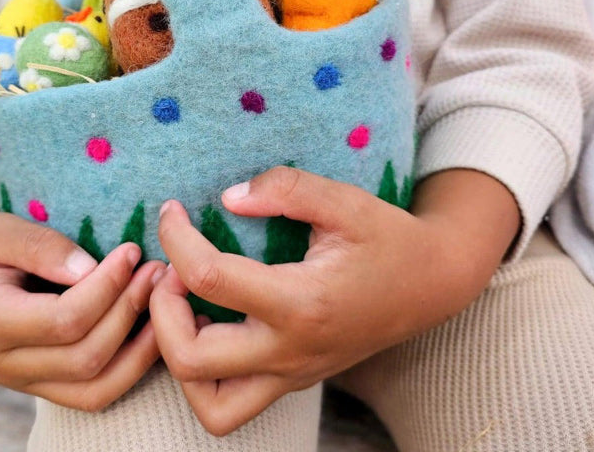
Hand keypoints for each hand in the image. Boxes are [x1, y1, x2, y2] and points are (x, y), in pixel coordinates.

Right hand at [0, 161, 165, 410]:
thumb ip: (36, 245)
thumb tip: (87, 269)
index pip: (63, 320)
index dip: (106, 287)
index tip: (131, 250)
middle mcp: (3, 365)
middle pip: (86, 355)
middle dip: (130, 310)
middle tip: (158, 269)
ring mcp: (25, 382)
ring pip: (98, 386)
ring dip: (142, 344)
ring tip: (165, 297)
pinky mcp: (46, 384)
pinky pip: (98, 393)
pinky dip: (134, 366)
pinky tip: (156, 328)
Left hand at [150, 166, 518, 435]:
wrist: (432, 284)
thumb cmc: (387, 238)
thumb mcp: (344, 200)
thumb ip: (286, 189)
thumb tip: (227, 198)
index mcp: (303, 303)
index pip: (211, 278)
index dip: (176, 239)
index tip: (171, 211)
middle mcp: (292, 351)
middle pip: (192, 360)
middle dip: (161, 310)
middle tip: (168, 268)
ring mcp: (292, 374)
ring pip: (210, 404)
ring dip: (177, 355)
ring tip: (182, 304)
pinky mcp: (293, 380)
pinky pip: (231, 401)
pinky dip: (202, 371)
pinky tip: (208, 321)